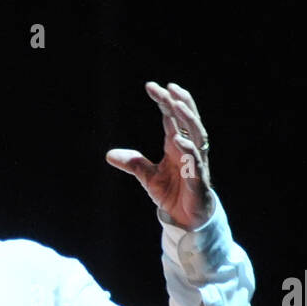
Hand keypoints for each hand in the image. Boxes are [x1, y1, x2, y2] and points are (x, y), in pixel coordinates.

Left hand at [106, 81, 213, 229]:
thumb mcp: (148, 177)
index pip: (171, 118)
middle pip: (187, 120)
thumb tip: (109, 154)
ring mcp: (196, 162)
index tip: (151, 86)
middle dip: (178, 102)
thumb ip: (133, 163)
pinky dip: (188, 150)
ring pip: (197, 135)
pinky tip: (179, 140)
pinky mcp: (198, 179)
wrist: (186, 219)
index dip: (164, 102)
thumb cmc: (172, 194)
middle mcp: (189, 149)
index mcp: (176, 145)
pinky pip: (195, 161)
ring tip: (176, 104)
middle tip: (167, 87)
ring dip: (187, 119)